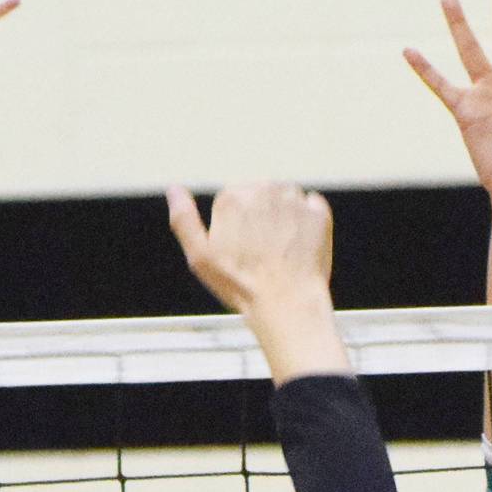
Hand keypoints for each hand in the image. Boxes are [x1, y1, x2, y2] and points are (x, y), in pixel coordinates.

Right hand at [167, 182, 349, 382]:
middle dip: (259, 217)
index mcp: (233, 196)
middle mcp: (264, 188)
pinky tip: (297, 245)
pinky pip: (310, 207)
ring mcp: (294, 199)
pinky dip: (305, 222)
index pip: (232, 198)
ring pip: (285, 199)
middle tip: (259, 251)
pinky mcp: (318, 212)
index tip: (238, 247)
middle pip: (259, 195)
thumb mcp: (199, 256)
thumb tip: (173, 190)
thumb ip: (183, 219)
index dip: (234, 225)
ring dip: (282, 217)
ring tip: (278, 250)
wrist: (286, 303)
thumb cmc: (242, 284)